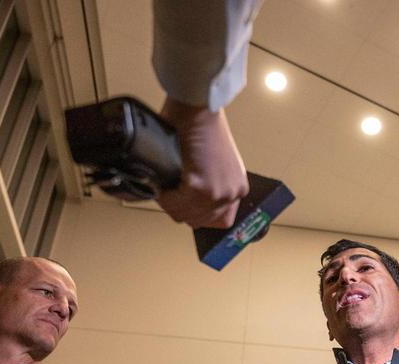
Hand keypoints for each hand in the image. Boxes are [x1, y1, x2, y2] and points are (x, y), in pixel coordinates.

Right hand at [157, 98, 247, 228]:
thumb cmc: (202, 125)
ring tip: (163, 188)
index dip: (197, 214)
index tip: (183, 205)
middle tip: (167, 194)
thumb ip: (208, 182)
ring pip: (185, 215)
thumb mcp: (215, 162)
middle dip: (179, 209)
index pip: (218, 220)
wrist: (198, 107)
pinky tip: (161, 184)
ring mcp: (217, 193)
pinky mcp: (201, 188)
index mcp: (237, 187)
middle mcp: (232, 193)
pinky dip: (164, 197)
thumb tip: (185, 196)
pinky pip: (175, 204)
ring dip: (170, 203)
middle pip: (199, 221)